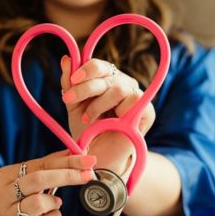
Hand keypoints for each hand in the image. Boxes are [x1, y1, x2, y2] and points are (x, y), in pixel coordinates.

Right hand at [0, 150, 96, 215]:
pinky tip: (50, 215)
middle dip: (67, 176)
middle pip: (37, 180)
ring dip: (54, 201)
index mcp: (4, 176)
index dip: (66, 162)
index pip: (39, 165)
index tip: (88, 160)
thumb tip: (76, 153)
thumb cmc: (11, 192)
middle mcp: (2, 197)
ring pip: (39, 204)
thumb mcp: (22, 175)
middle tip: (87, 175)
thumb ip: (47, 165)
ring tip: (54, 202)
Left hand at [59, 56, 155, 174]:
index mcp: (106, 79)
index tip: (72, 81)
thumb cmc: (87, 130)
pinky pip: (134, 100)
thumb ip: (69, 84)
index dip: (85, 69)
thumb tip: (67, 59)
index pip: (98, 65)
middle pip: (106, 73)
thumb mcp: (73, 106)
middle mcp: (122, 83)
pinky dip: (117, 112)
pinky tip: (109, 123)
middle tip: (69, 100)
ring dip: (99, 104)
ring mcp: (135, 96)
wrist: (98, 156)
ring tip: (88, 119)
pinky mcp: (147, 111)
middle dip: (85, 87)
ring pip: (118, 88)